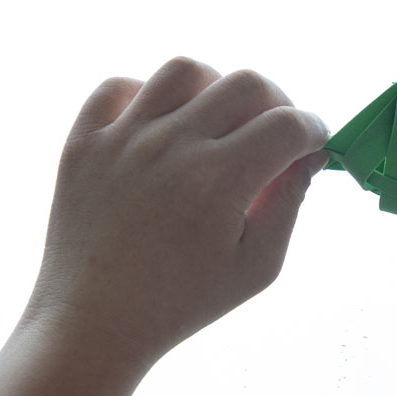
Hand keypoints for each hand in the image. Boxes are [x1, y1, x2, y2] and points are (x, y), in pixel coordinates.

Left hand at [26, 57, 329, 371]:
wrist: (93, 325)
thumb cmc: (183, 302)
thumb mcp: (257, 266)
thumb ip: (289, 203)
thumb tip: (308, 155)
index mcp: (218, 182)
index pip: (287, 124)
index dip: (313, 130)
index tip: (312, 145)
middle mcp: (170, 148)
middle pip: (246, 83)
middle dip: (276, 103)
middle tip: (273, 135)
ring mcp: (121, 140)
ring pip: (184, 70)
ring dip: (214, 89)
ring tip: (215, 124)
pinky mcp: (83, 143)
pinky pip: (119, 86)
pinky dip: (147, 96)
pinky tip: (161, 129)